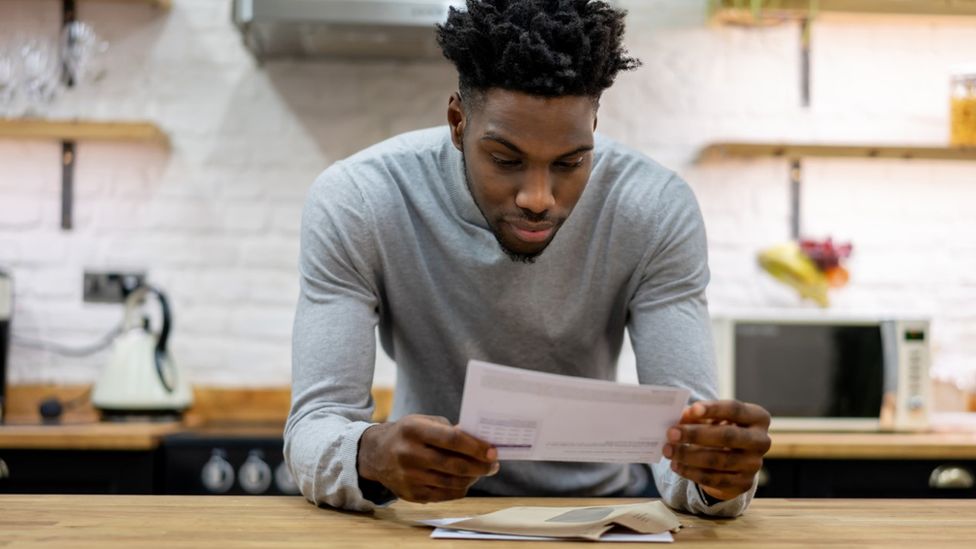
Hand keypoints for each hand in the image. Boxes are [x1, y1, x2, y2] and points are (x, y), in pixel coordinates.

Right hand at [357, 414, 498, 502]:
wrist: (375, 454)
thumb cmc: (407, 434)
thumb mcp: (423, 422)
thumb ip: (449, 431)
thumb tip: (479, 442)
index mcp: (413, 430)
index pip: (452, 440)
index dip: (476, 447)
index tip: (493, 451)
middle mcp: (409, 455)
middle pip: (455, 465)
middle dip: (480, 466)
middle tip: (494, 465)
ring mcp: (409, 477)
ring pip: (452, 482)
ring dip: (473, 478)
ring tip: (481, 471)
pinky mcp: (411, 494)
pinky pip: (444, 495)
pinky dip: (459, 488)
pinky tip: (465, 480)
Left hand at [662, 400, 770, 500]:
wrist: (735, 459)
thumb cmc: (721, 429)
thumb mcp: (715, 419)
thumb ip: (699, 415)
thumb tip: (680, 417)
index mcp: (758, 418)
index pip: (735, 409)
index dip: (713, 409)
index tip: (691, 409)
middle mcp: (761, 441)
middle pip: (727, 436)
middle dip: (696, 434)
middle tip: (671, 433)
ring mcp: (754, 465)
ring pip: (719, 460)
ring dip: (689, 456)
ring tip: (668, 450)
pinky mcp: (743, 484)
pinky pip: (714, 479)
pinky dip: (692, 473)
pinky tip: (676, 466)